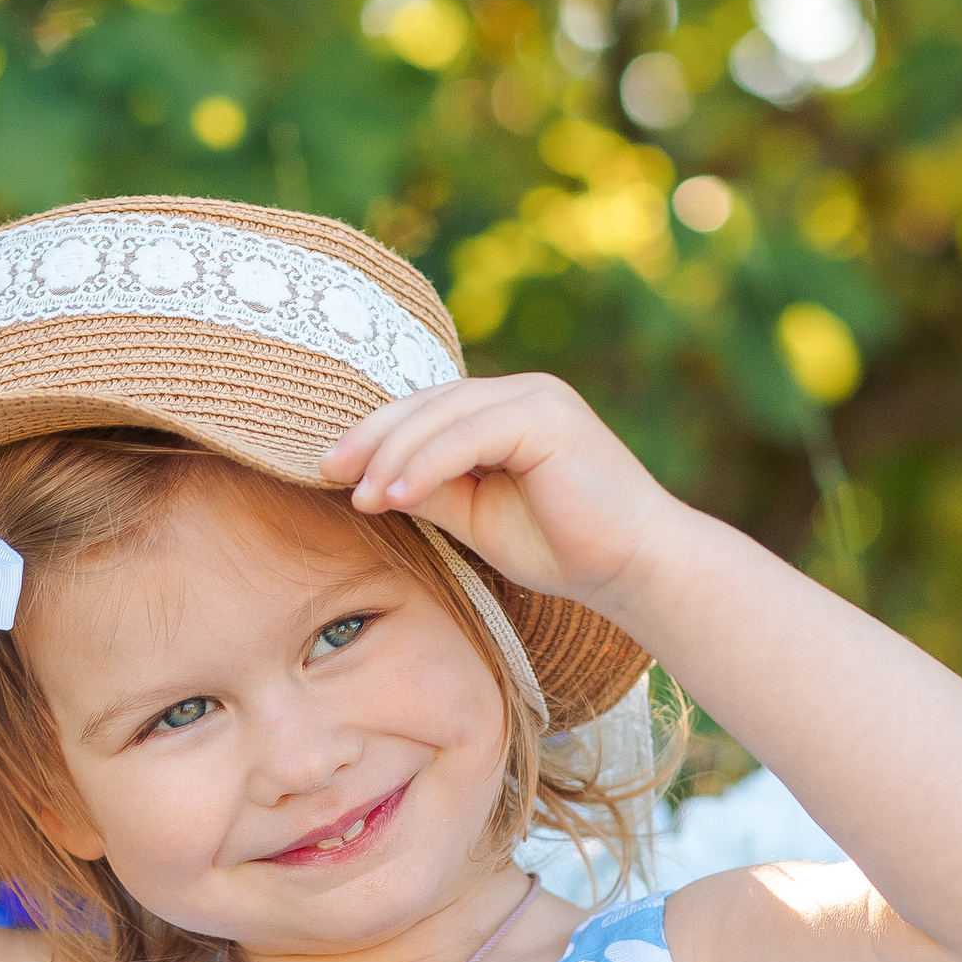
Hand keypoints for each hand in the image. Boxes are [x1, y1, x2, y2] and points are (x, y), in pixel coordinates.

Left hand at [319, 374, 685, 609]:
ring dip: (393, 456)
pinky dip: (427, 465)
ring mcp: (537, 398)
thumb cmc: (563, 547)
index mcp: (508, 410)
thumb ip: (434, 488)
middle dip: (372, 437)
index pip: (428, 411)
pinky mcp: (546, 417)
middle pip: (428, 403)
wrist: (634, 568)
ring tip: (360, 496)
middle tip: (327, 470)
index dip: (376, 436)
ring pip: (443, 415)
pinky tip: (396, 496)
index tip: (331, 470)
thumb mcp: (479, 516)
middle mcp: (523, 393)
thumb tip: (371, 482)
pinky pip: (469, 435)